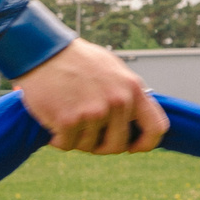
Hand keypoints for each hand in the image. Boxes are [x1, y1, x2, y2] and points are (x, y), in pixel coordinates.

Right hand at [13, 39, 167, 155]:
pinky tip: (54, 123)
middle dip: (101, 146)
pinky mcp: (69, 120)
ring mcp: (94, 111)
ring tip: (67, 117)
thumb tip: (139, 119)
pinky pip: (67, 145)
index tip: (132, 148)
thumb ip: (128, 94)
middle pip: (117, 146)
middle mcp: (118, 101)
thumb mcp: (114, 70)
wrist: (43, 51)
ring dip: (77, 139)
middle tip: (87, 135)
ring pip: (89, 146)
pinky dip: (58, 139)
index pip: (156, 128)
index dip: (145, 144)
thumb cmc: (78, 61)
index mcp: (133, 89)